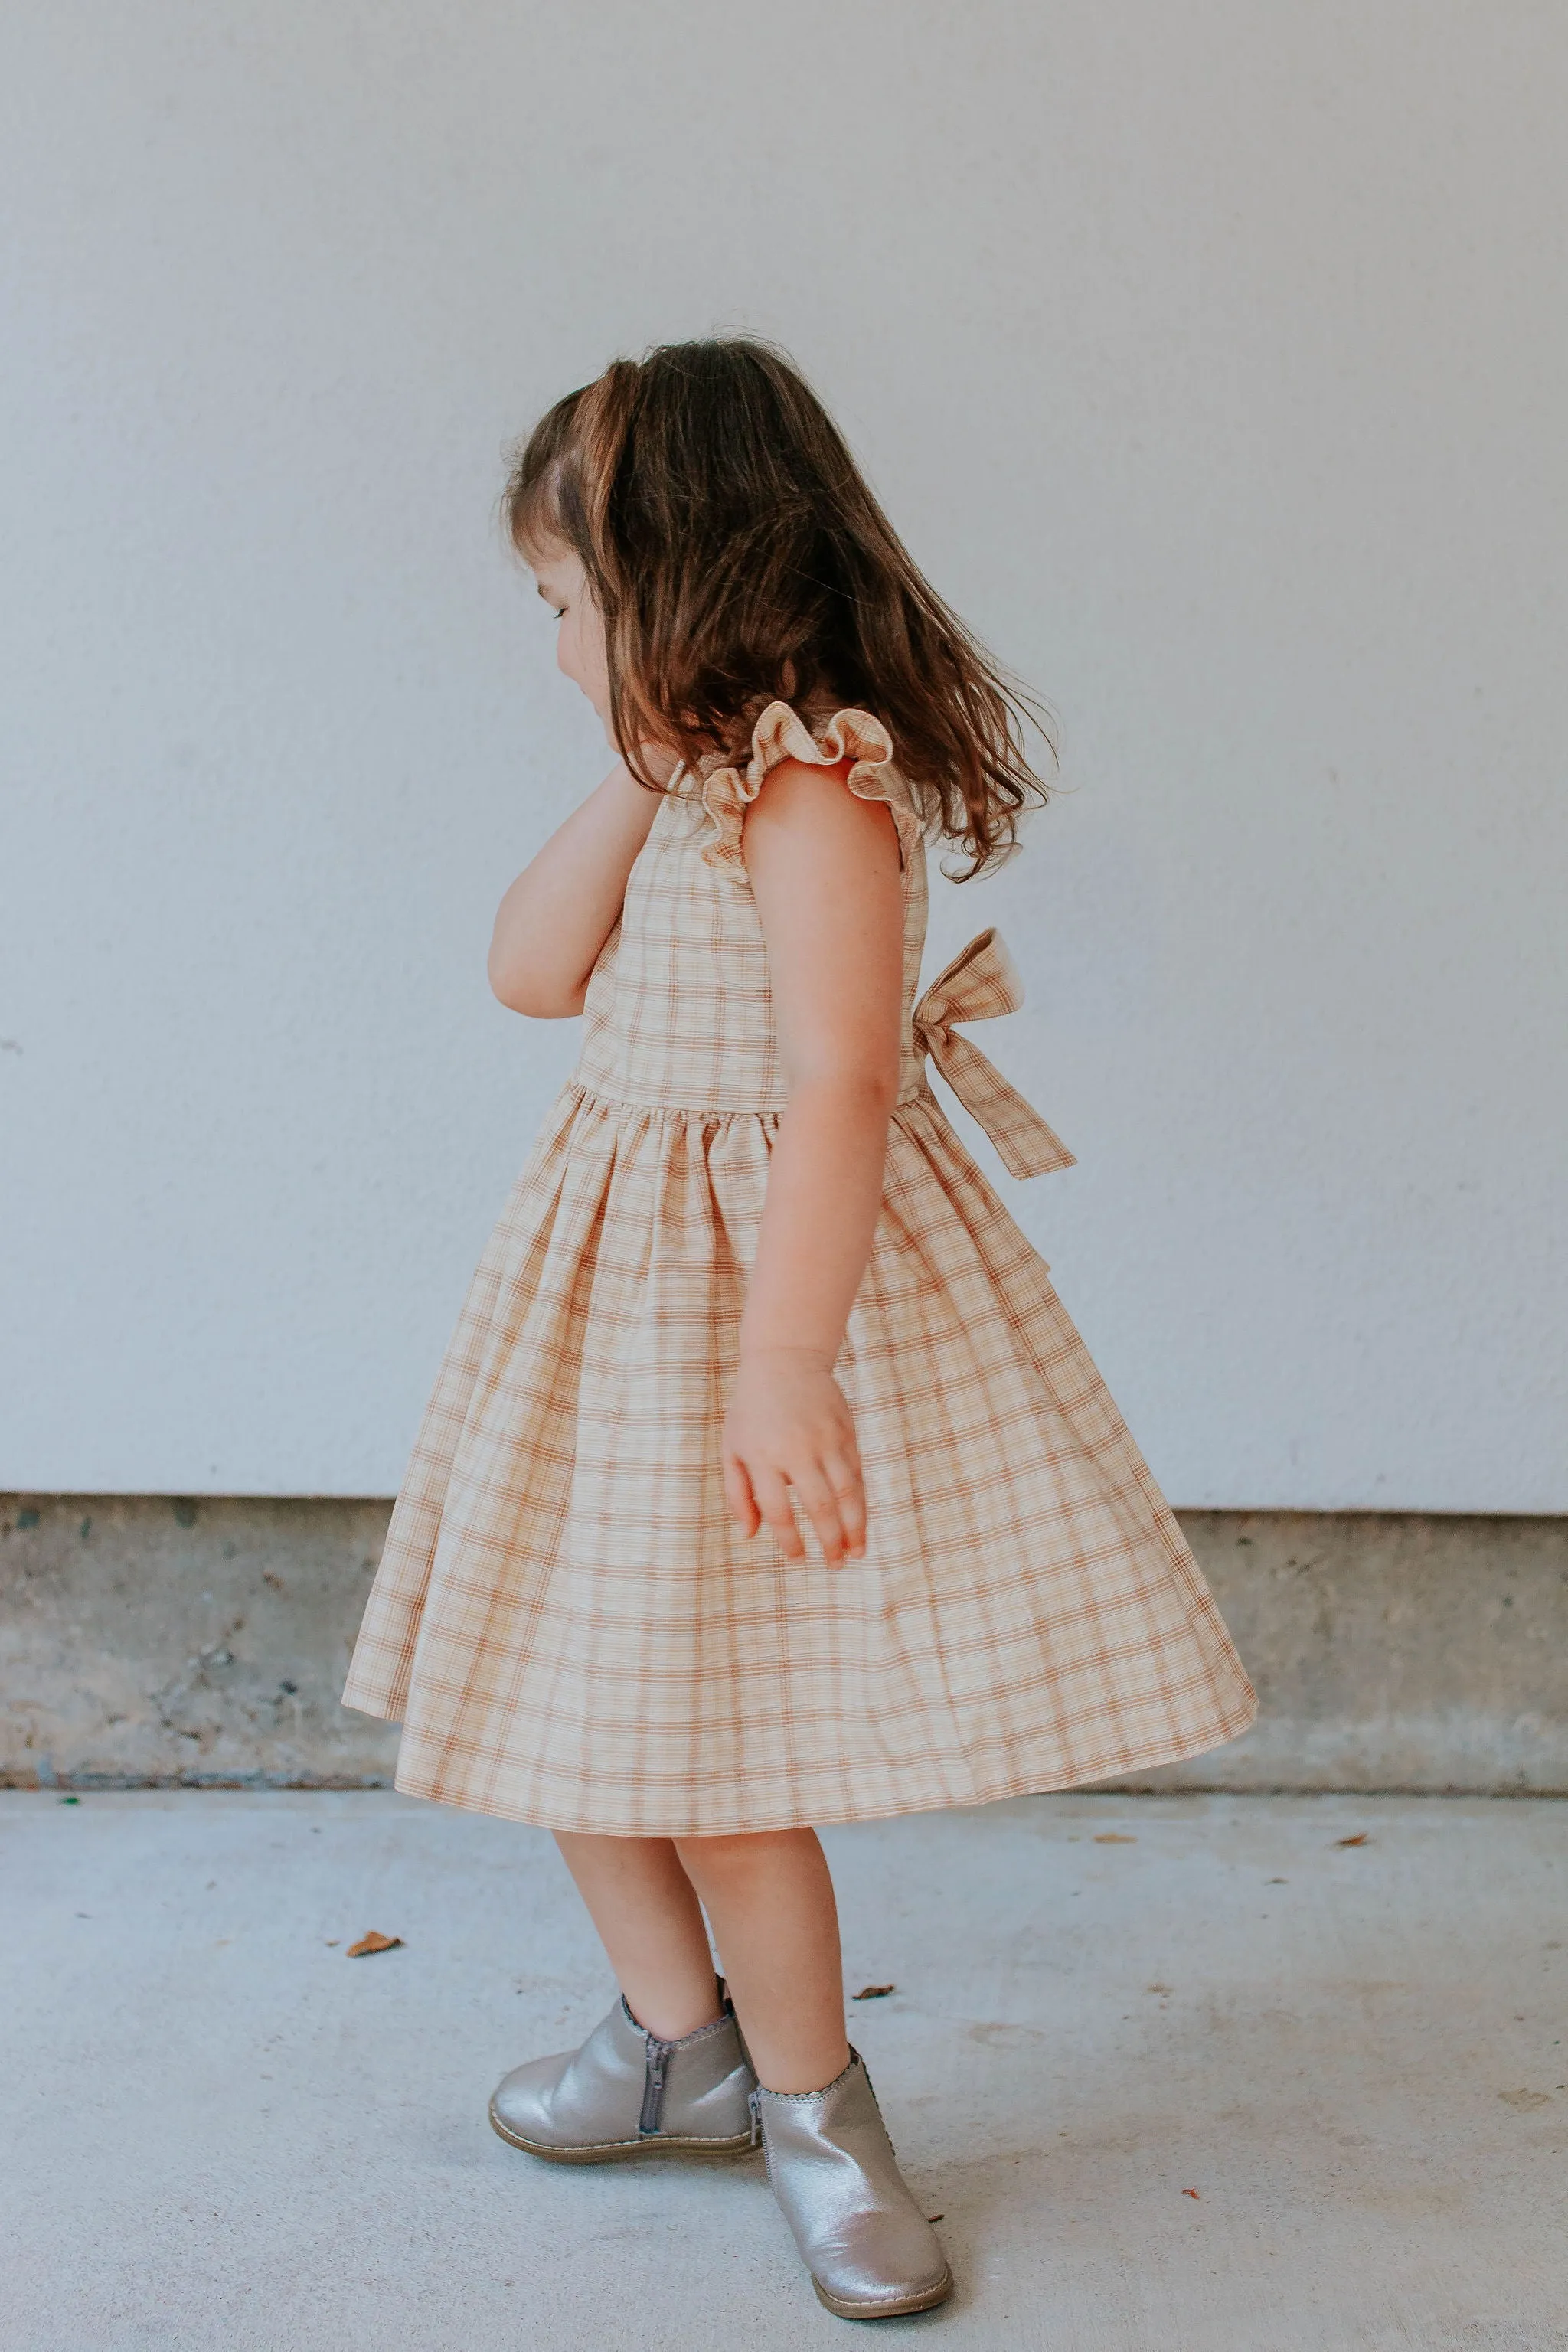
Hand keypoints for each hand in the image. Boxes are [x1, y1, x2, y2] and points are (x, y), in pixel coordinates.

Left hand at [722, 1347, 866, 1564]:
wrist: (785, 1359)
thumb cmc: (751, 1411)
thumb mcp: (732, 1448)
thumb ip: (738, 1494)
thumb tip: (750, 1535)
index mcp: (762, 1456)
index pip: (778, 1510)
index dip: (789, 1540)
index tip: (798, 1558)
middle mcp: (796, 1449)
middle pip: (819, 1505)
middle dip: (830, 1541)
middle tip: (835, 1565)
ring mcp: (825, 1439)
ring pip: (847, 1492)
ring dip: (854, 1527)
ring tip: (856, 1552)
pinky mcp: (846, 1432)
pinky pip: (857, 1474)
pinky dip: (861, 1501)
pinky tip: (860, 1522)